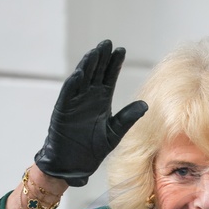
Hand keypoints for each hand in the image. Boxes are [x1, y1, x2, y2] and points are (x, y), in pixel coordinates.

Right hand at [34, 40, 147, 186]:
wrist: (74, 165)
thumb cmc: (93, 150)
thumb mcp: (114, 133)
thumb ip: (127, 118)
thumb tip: (145, 104)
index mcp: (102, 101)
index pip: (109, 77)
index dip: (114, 64)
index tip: (121, 50)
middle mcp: (88, 98)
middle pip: (95, 73)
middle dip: (101, 58)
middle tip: (108, 43)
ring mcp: (75, 102)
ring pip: (81, 79)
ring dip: (87, 65)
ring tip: (95, 53)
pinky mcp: (63, 110)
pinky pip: (68, 94)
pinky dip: (73, 84)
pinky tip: (80, 73)